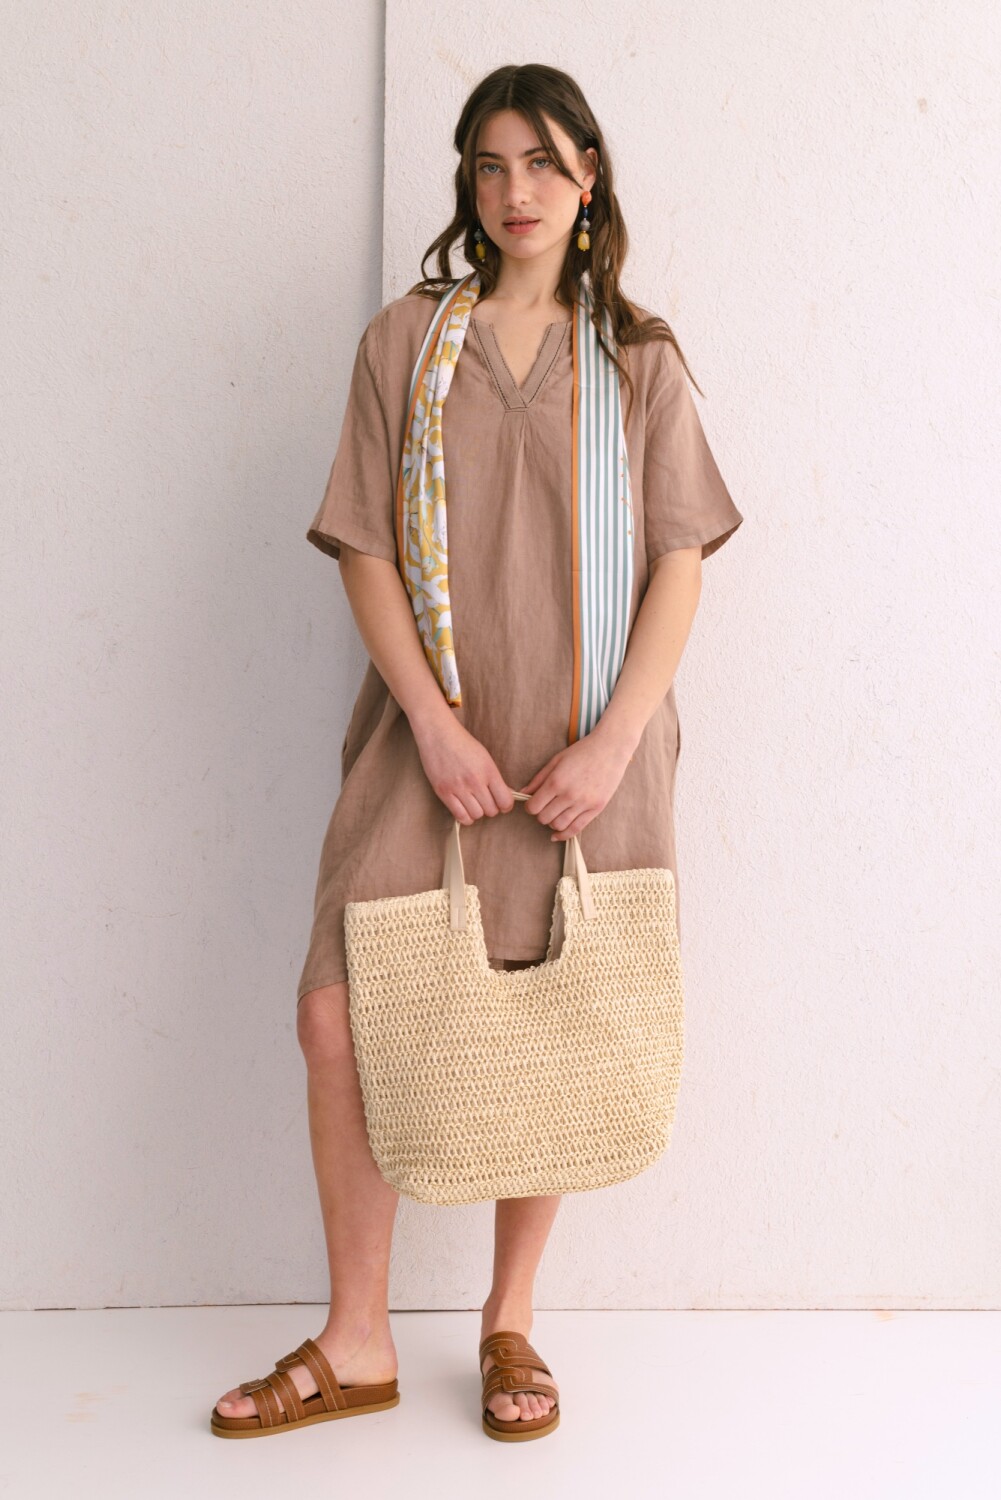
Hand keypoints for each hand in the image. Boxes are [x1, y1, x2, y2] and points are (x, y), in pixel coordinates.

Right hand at [412, 709, 515, 825]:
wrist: (438, 734)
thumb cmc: (463, 743)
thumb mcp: (485, 757)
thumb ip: (494, 777)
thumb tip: (505, 796)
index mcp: (489, 771)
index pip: (505, 801)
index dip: (506, 805)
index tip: (502, 803)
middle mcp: (475, 781)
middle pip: (491, 810)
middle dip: (492, 808)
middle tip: (486, 801)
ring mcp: (458, 788)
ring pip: (477, 815)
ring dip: (478, 812)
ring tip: (474, 803)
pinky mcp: (444, 792)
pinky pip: (460, 816)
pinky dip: (466, 817)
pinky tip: (465, 808)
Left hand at [518, 724, 633, 839]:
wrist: (610, 749)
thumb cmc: (581, 752)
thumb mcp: (556, 760)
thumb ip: (539, 779)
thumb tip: (523, 792)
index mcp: (556, 781)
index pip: (534, 807)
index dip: (530, 807)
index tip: (533, 803)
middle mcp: (569, 795)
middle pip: (544, 818)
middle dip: (540, 814)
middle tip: (545, 807)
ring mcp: (584, 803)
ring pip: (559, 825)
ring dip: (552, 823)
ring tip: (554, 814)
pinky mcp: (596, 809)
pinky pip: (576, 829)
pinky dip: (564, 835)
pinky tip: (557, 835)